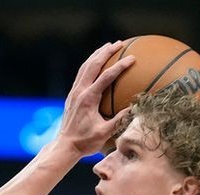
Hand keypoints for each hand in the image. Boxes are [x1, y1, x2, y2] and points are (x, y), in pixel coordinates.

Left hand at [57, 41, 135, 156]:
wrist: (65, 146)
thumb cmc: (85, 142)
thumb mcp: (105, 133)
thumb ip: (119, 120)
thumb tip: (135, 107)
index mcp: (88, 99)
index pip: (106, 77)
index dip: (120, 66)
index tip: (132, 58)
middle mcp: (79, 92)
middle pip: (93, 65)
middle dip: (106, 52)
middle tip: (120, 43)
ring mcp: (74, 92)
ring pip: (85, 67)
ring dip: (97, 55)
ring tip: (108, 46)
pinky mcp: (72, 95)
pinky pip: (81, 74)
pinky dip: (90, 65)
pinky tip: (97, 62)